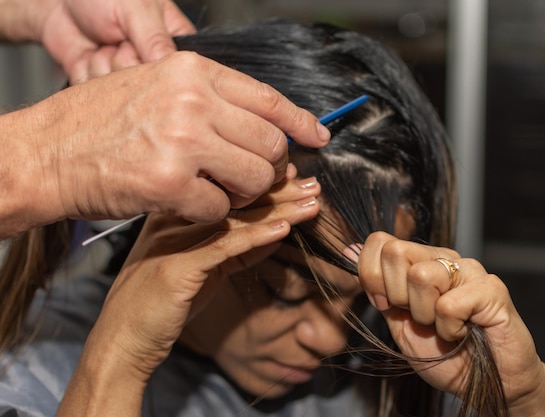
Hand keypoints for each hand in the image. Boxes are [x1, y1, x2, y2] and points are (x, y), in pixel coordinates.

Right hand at [3, 53, 329, 235]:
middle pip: (271, 144)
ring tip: (214, 190)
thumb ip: (209, 98)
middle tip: (247, 176)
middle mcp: (193, 102)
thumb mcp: (155, 87)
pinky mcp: (171, 185)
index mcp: (193, 72)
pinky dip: (210, 214)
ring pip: (255, 179)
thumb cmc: (98, 122)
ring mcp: (183, 143)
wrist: (45, 153)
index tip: (319, 137)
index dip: (300, 121)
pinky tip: (184, 203)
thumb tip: (263, 119)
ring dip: (243, 194)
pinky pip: (221, 209)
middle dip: (266, 167)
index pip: (269, 99)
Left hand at [33, 0, 195, 82]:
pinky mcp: (101, 85)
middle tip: (119, 40)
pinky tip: (88, 55)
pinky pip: (97, 95)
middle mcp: (150, 63)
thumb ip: (157, 39)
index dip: (157, 67)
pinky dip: (86, 72)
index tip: (141, 50)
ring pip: (120, 92)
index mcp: (171, 44)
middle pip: (147, 86)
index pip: (179, 73)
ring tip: (101, 42)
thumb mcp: (137, 8)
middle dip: (125, 62)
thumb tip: (173, 69)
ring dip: (102, 64)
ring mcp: (125, 75)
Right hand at [57, 171, 319, 415]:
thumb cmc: (161, 306)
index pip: (228, 193)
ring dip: (278, 210)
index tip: (297, 181)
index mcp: (175, 215)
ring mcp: (171, 240)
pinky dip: (256, 237)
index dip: (266, 186)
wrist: (122, 341)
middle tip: (314, 186)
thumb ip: (237, 250)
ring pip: (235, 220)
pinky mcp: (176, 267)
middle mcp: (172, 220)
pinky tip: (283, 228)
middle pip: (234, 201)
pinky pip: (223, 247)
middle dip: (280, 192)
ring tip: (311, 202)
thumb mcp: (205, 270)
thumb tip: (275, 231)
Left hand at [355, 232, 544, 414]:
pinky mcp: (492, 288)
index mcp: (419, 261)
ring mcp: (469, 270)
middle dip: (398, 296)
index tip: (389, 305)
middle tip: (422, 318)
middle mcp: (444, 258)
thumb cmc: (444, 355)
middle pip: (395, 252)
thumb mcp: (397, 322)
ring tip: (446, 327)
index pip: (380, 242)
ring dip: (426, 315)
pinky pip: (448, 305)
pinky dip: (450, 329)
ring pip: (421, 275)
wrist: (486, 385)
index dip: (374, 277)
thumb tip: (347, 249)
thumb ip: (376, 287)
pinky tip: (465, 332)